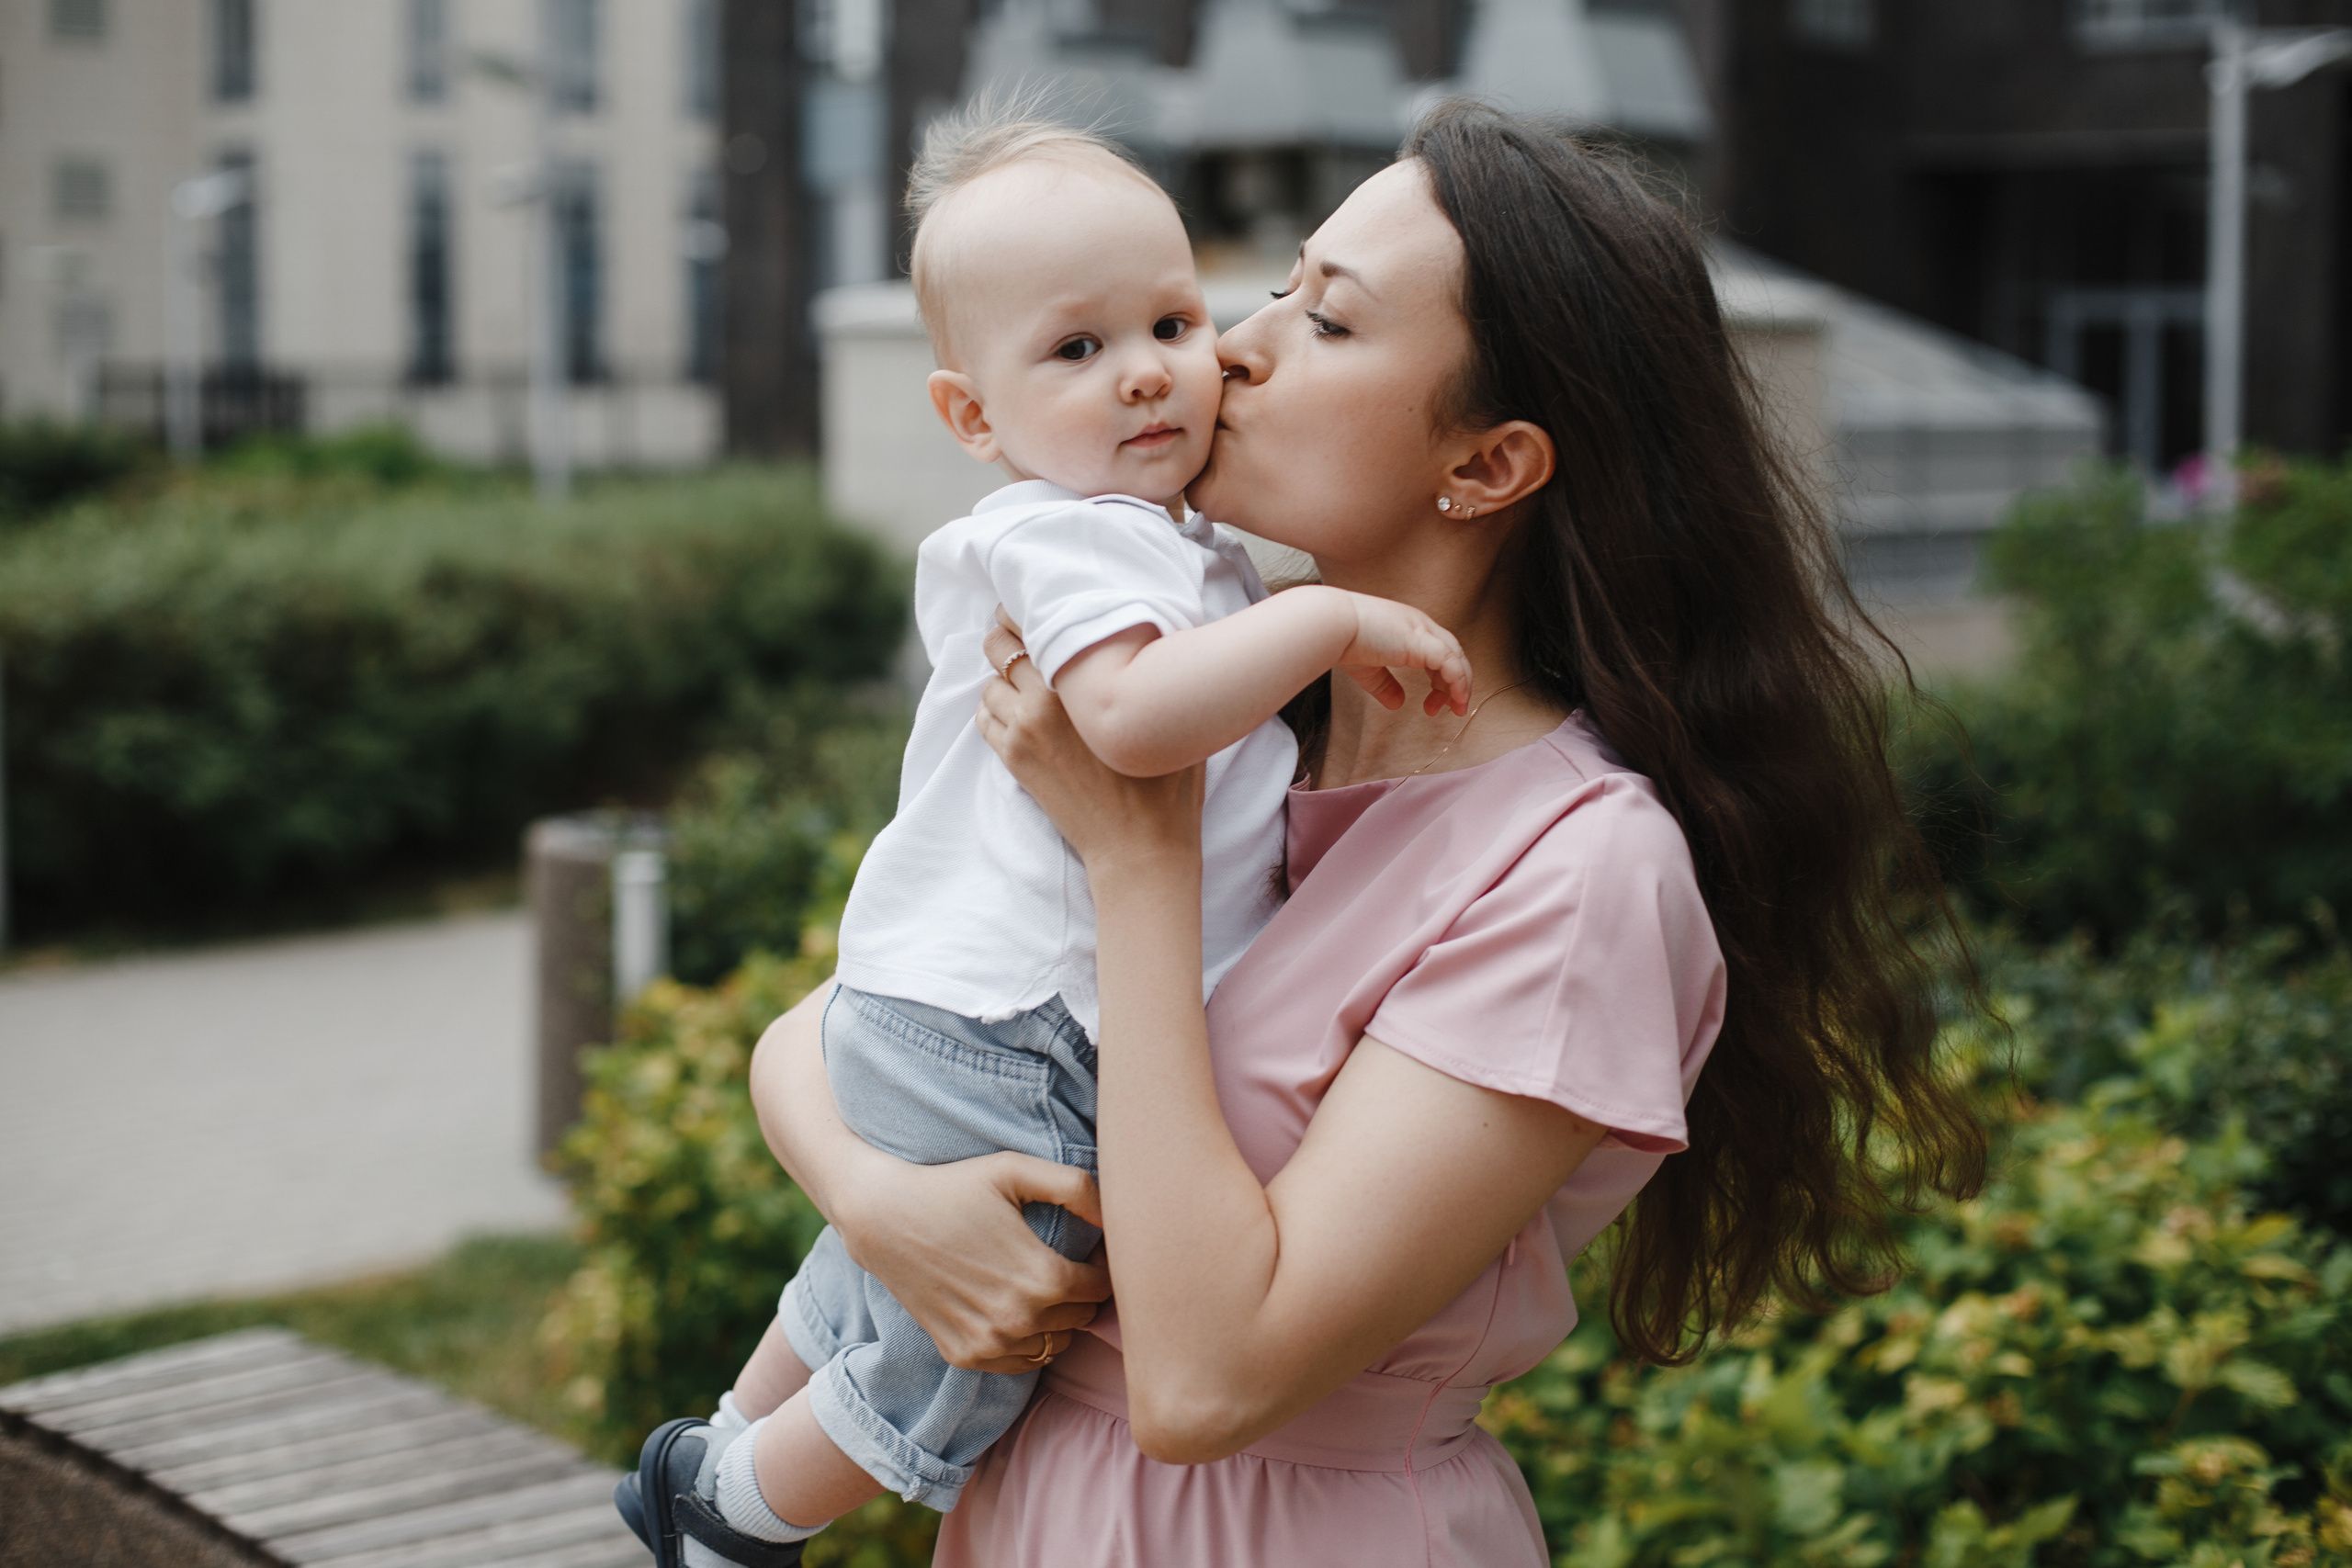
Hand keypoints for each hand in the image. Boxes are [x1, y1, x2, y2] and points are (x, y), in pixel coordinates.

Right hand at [835, 1149, 1110, 1373]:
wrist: (883, 1217)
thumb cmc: (953, 1185)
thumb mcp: (1015, 1169)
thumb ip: (1076, 1187)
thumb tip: (1116, 1214)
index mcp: (1042, 1279)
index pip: (1103, 1289)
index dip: (1102, 1267)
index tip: (1089, 1249)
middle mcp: (1019, 1321)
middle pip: (1082, 1319)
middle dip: (1081, 1293)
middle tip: (1064, 1265)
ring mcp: (990, 1344)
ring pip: (1054, 1345)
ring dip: (1056, 1320)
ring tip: (1038, 1285)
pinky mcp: (965, 1355)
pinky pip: (1020, 1362)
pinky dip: (1025, 1341)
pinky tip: (1012, 1307)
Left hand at [978, 617, 1203, 871]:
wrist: (1139, 846)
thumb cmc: (1166, 781)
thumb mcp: (1167, 713)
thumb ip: (1148, 669)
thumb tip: (1149, 632)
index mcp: (1083, 678)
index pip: (1034, 623)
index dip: (1025, 611)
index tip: (1031, 609)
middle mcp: (1046, 698)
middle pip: (999, 646)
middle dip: (1006, 641)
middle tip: (1022, 644)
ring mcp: (1025, 731)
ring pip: (989, 685)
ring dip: (1002, 681)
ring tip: (1027, 687)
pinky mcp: (1015, 761)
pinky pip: (984, 720)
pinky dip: (994, 712)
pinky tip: (1018, 717)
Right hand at [1333, 591, 1471, 716]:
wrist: (1332, 626)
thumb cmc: (1343, 642)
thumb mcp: (1369, 670)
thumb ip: (1385, 685)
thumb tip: (1397, 704)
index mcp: (1408, 628)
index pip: (1439, 652)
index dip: (1442, 679)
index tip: (1433, 704)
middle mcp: (1420, 625)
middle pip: (1454, 654)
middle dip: (1457, 683)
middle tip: (1453, 710)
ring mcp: (1423, 630)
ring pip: (1457, 658)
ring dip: (1462, 686)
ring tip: (1457, 710)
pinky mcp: (1422, 641)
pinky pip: (1451, 663)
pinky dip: (1458, 682)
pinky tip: (1456, 699)